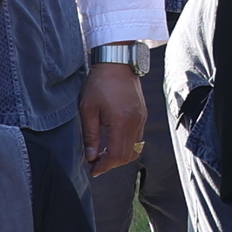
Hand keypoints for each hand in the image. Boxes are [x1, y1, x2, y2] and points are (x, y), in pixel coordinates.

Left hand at [80, 62, 146, 176]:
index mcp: (122, 121)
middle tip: (95, 164)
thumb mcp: (88, 109)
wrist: (117, 62)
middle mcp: (136, 122)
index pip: (117, 155)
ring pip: (135, 149)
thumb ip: (90, 135)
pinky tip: (112, 141)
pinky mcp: (142, 115)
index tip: (93, 169)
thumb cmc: (100, 83)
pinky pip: (137, 138)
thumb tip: (91, 156)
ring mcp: (142, 119)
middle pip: (127, 155)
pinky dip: (126, 145)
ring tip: (103, 154)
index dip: (104, 166)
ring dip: (119, 156)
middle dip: (111, 164)